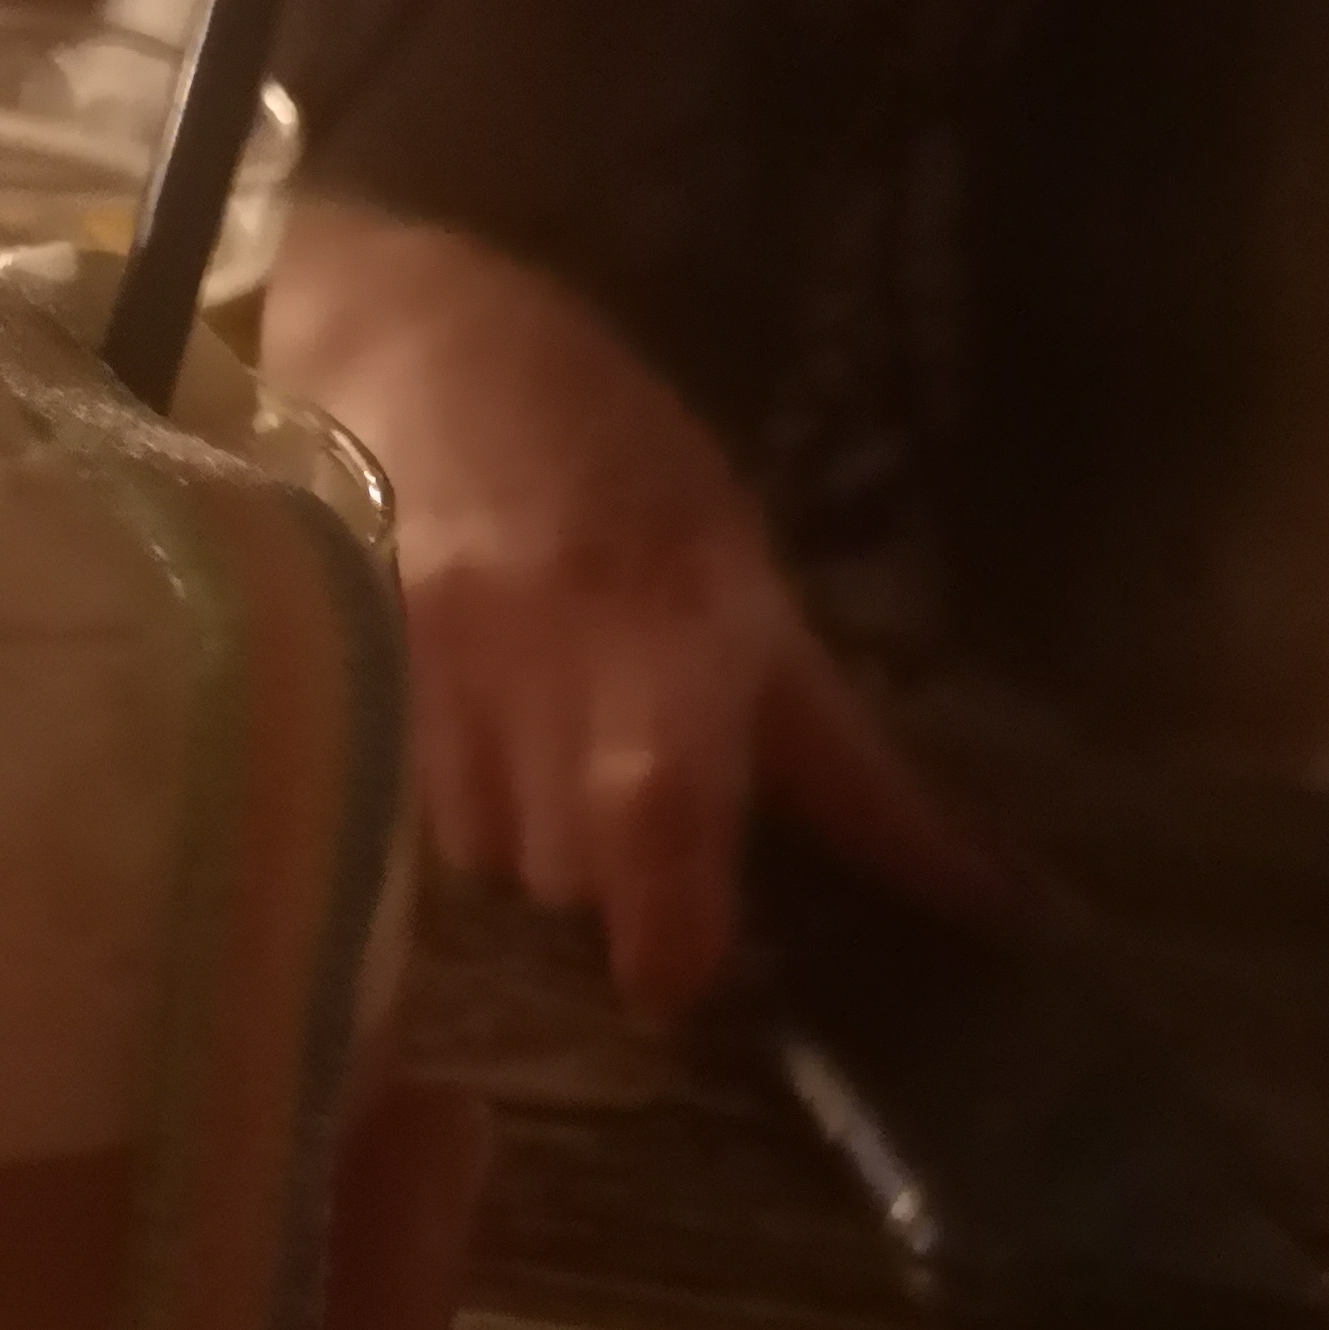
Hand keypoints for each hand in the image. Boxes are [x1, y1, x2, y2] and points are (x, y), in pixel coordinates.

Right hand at [270, 206, 996, 1015]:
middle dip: (620, 886)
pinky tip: (482, 727)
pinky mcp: (366, 690)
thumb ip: (822, 743)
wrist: (411, 347)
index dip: (676, 943)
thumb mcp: (743, 573)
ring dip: (540, 845)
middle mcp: (558, 661)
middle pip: (582, 878)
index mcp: (681, 630)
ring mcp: (447, 677)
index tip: (690, 983)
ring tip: (552, 750)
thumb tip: (962, 882)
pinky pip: (430, 818)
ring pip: (499, 862)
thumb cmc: (610, 451)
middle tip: (644, 823)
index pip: (670, 826)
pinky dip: (473, 807)